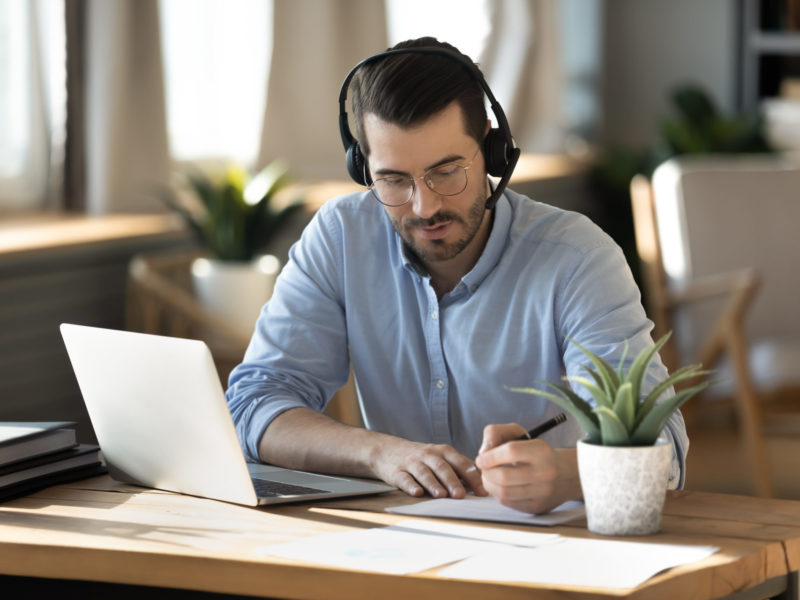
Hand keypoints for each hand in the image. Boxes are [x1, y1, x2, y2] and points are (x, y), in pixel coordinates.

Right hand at [370, 438, 486, 498]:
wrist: (387, 450)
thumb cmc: (422, 457)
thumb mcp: (440, 457)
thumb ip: (459, 468)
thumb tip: (484, 485)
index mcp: (443, 451)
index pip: (461, 463)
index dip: (472, 477)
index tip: (482, 491)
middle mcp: (429, 455)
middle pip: (443, 468)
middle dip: (452, 481)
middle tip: (461, 495)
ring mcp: (412, 463)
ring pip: (424, 473)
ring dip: (433, 484)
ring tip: (441, 495)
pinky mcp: (397, 472)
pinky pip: (404, 479)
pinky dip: (411, 486)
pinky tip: (417, 493)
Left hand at [475, 423, 580, 513]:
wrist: (563, 474)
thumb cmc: (532, 452)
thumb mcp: (517, 433)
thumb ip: (495, 433)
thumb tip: (483, 453)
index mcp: (541, 451)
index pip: (511, 451)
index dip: (490, 456)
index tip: (481, 458)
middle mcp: (545, 472)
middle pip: (504, 476)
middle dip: (486, 472)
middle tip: (483, 468)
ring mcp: (542, 492)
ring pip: (503, 492)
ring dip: (488, 484)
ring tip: (489, 476)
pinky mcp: (537, 507)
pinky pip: (508, 502)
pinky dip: (497, 493)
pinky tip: (499, 486)